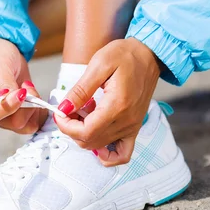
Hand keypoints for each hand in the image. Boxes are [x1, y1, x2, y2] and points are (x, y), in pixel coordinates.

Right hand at [0, 38, 47, 133]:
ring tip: (28, 87)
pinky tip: (35, 94)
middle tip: (26, 86)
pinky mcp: (22, 112)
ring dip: (34, 107)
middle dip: (26, 106)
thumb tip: (11, 98)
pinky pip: (34, 121)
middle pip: (12, 123)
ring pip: (26, 124)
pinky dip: (40, 110)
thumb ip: (6, 84)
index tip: (21, 92)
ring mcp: (9, 114)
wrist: (3, 50)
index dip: (8, 108)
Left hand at [54, 38, 161, 165]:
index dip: (66, 127)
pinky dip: (107, 154)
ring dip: (85, 135)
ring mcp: (133, 127)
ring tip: (85, 113)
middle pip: (91, 142)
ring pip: (101, 147)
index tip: (60, 113)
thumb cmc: (125, 55)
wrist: (150, 55)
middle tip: (70, 109)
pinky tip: (97, 136)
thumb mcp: (99, 65)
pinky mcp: (135, 127)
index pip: (86, 132)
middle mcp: (127, 121)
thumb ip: (80, 91)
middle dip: (72, 130)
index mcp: (117, 105)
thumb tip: (64, 109)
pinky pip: (122, 154)